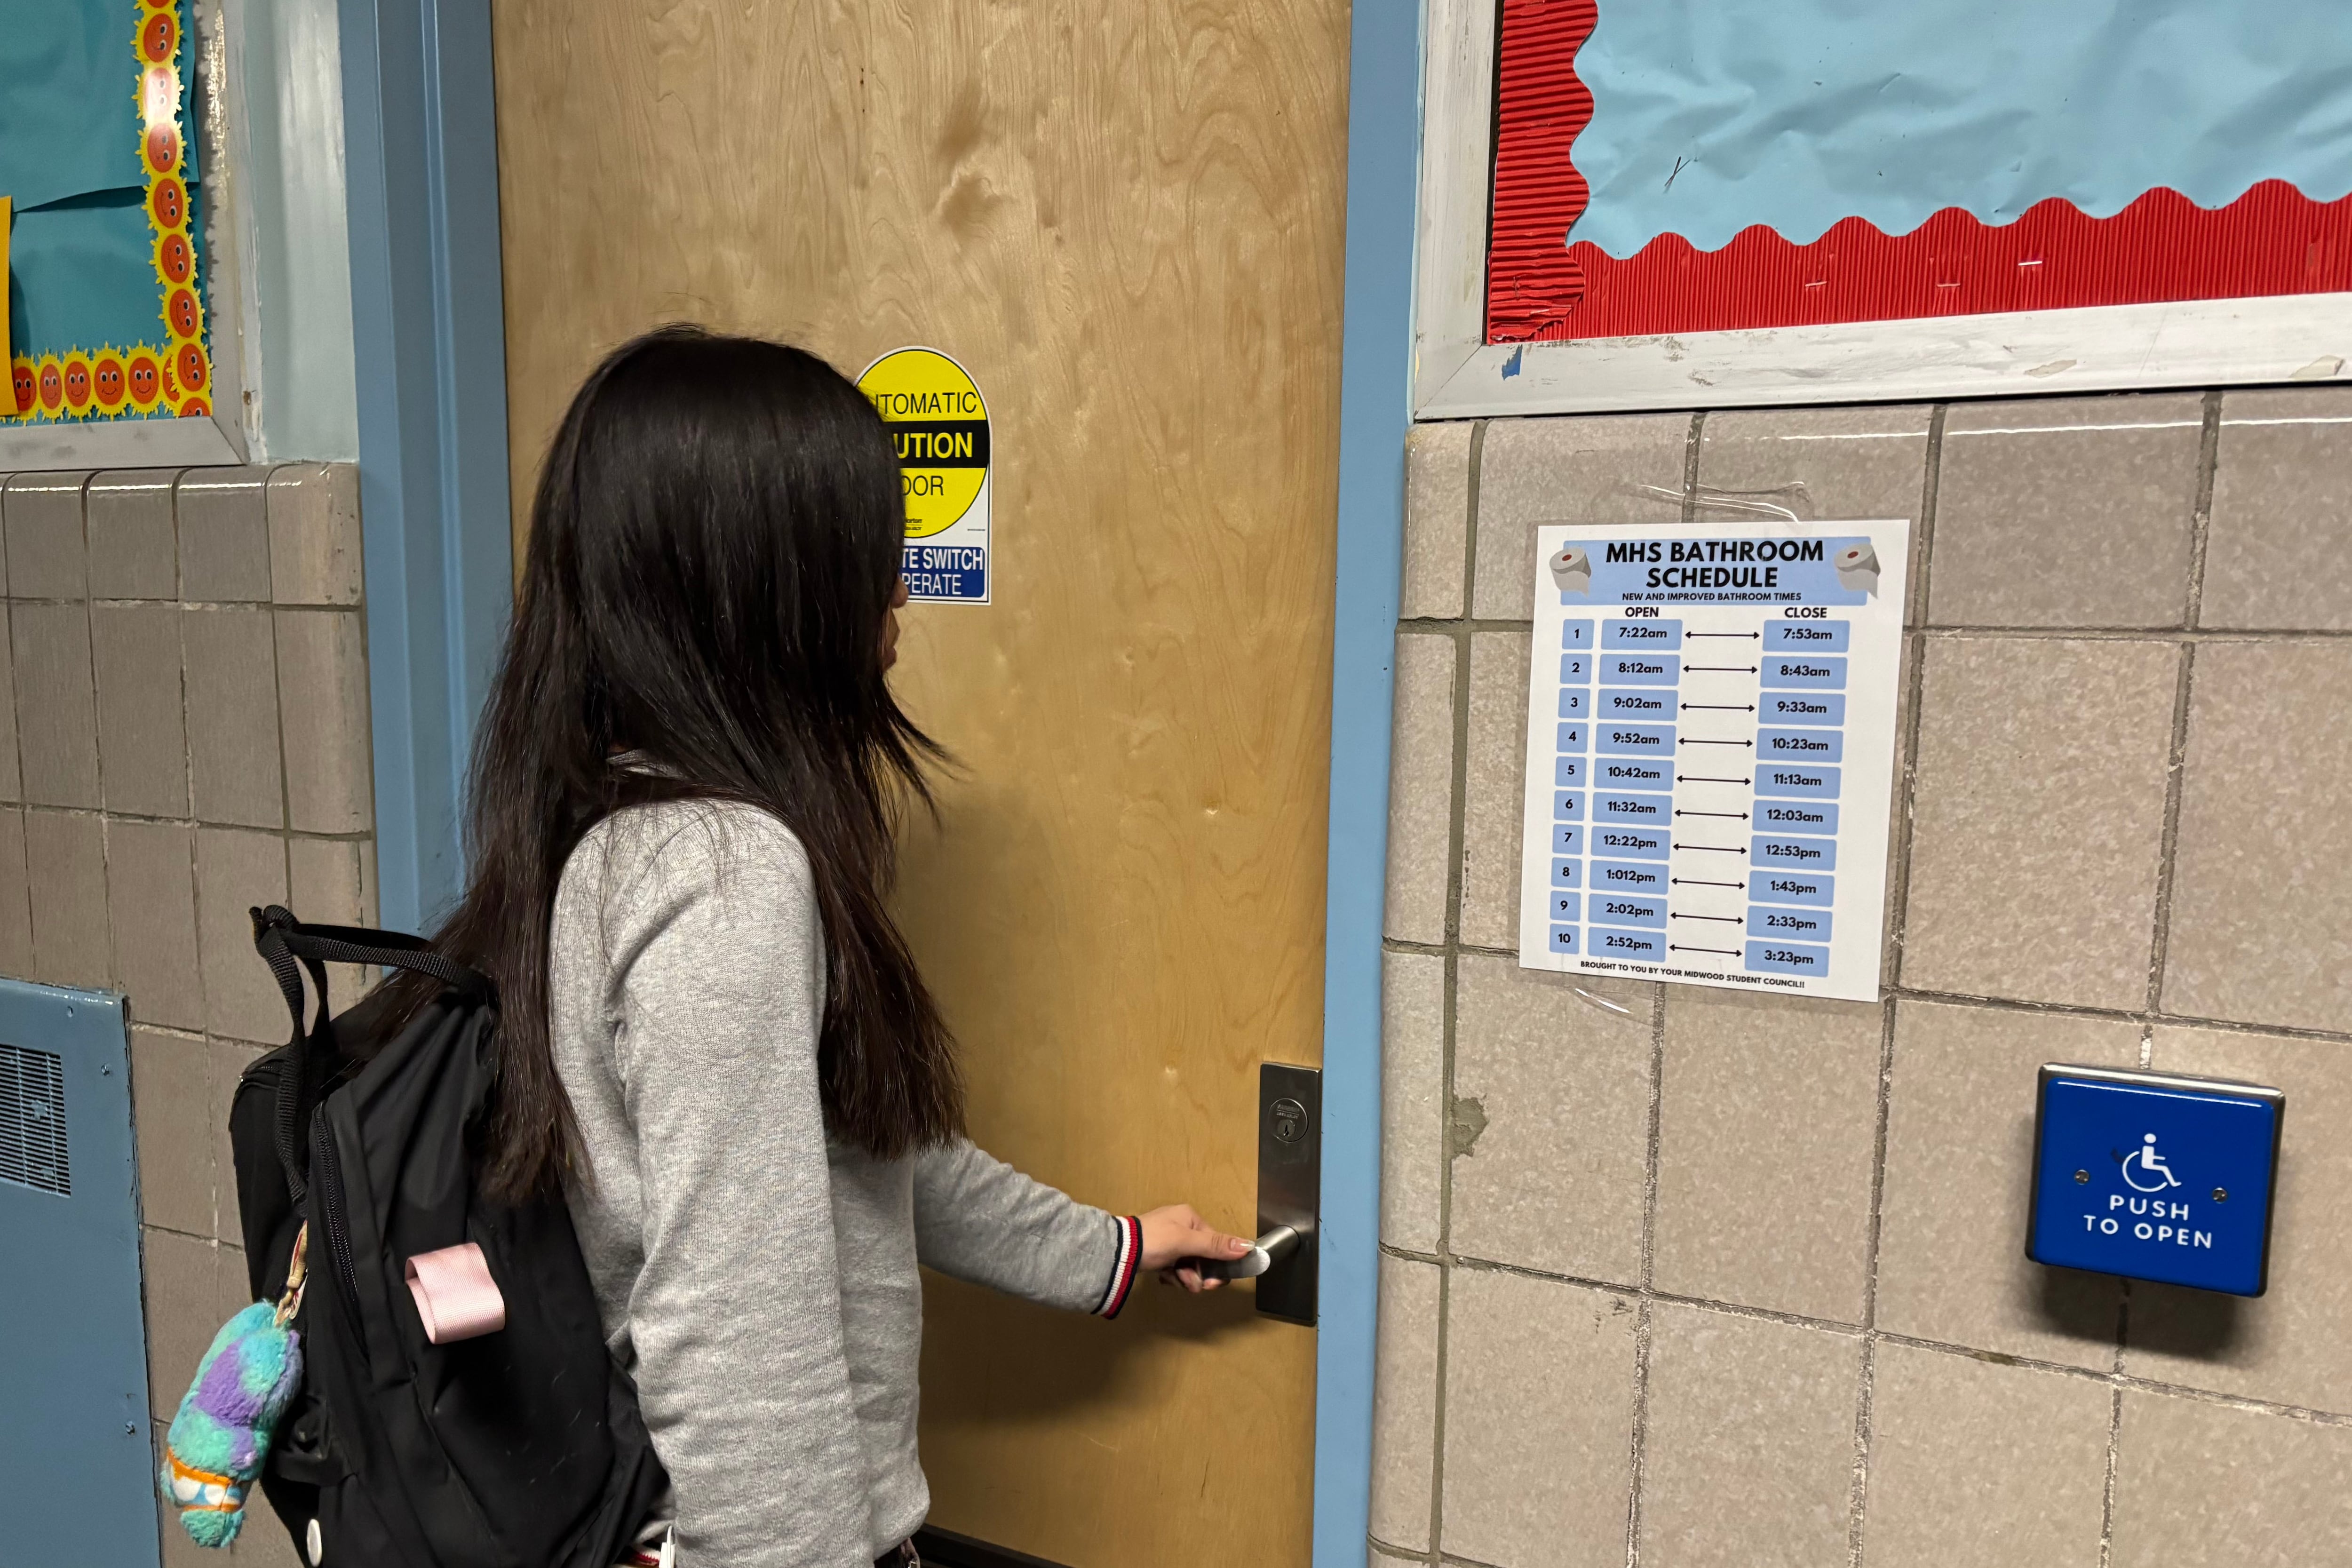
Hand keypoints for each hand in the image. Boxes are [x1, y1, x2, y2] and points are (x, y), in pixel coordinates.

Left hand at [1137, 1204, 1253, 1292]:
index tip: (1213, 1283)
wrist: (1118, 1252)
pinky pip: (1175, 1269)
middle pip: (1202, 1258)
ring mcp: (1168, 1242)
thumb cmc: (1154, 1241)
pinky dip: (1171, 1276)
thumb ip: (1216, 1245)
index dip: (1217, 1266)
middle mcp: (1181, 1228)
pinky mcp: (1158, 1255)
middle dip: (1197, 1274)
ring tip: (1172, 1278)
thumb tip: (1249, 1246)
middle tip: (1190, 1284)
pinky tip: (1163, 1276)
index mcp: (1190, 1219)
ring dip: (1183, 1277)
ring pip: (1188, 1266)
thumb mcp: (1186, 1242)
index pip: (1215, 1244)